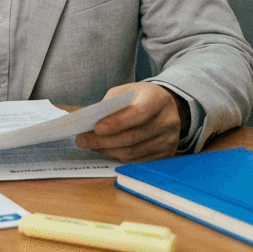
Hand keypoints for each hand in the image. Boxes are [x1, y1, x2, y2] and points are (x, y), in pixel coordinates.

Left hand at [74, 83, 188, 162]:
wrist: (165, 106)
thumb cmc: (140, 97)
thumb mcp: (125, 92)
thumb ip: (110, 104)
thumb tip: (90, 124)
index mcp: (158, 99)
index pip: (138, 113)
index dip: (116, 122)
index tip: (96, 128)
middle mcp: (168, 120)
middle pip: (133, 136)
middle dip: (104, 141)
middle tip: (82, 141)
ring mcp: (170, 139)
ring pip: (133, 151)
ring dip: (108, 150)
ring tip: (90, 145)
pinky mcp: (167, 153)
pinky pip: (138, 160)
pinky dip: (118, 156)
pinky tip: (106, 150)